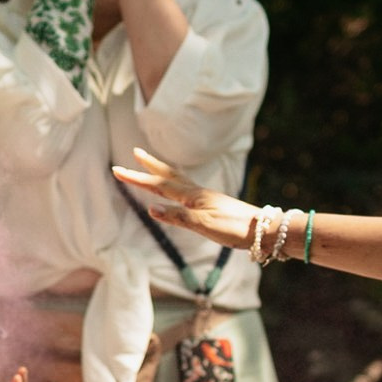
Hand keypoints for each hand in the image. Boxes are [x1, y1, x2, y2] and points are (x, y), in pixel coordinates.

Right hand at [111, 147, 256, 249]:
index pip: (159, 185)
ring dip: (162, 171)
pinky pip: (187, 189)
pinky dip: (176, 183)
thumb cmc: (235, 229)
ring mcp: (205, 198)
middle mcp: (197, 193)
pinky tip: (179, 189)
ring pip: (178, 180)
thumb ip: (178, 217)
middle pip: (168, 175)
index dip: (137, 178)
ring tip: (152, 164)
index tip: (117, 170)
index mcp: (192, 196)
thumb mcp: (204, 226)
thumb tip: (151, 208)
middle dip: (149, 166)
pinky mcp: (212, 204)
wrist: (263, 229)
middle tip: (134, 152)